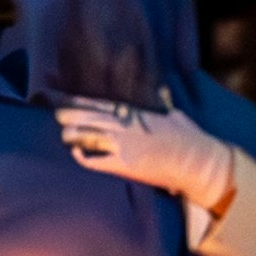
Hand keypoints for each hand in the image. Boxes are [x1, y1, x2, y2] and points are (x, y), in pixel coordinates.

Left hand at [56, 98, 233, 220]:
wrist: (199, 161)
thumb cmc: (190, 138)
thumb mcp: (174, 114)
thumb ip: (162, 102)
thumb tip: (163, 91)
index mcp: (134, 112)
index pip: (96, 102)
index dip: (74, 100)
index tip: (58, 97)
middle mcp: (125, 125)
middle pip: (84, 116)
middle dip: (66, 115)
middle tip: (56, 116)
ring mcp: (123, 144)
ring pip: (84, 134)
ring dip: (71, 134)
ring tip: (65, 135)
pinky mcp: (125, 164)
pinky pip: (94, 160)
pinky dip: (82, 156)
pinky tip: (76, 153)